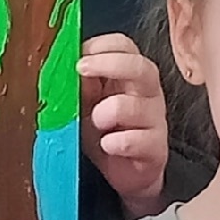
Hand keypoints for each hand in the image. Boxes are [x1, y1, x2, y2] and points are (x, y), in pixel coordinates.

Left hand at [80, 34, 168, 215]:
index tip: (78, 55)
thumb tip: (63, 64)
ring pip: (140, 106)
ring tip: (95, 121)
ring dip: (111, 110)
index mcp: (129, 76)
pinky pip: (141, 140)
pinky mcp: (156, 149)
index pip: (125, 47)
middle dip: (110, 64)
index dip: (102, 46)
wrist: (125, 173)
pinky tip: (106, 144)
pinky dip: (120, 142)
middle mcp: (147, 94)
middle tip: (82, 69)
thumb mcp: (86, 104)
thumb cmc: (105, 132)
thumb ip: (79, 84)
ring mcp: (154, 121)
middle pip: (142, 67)